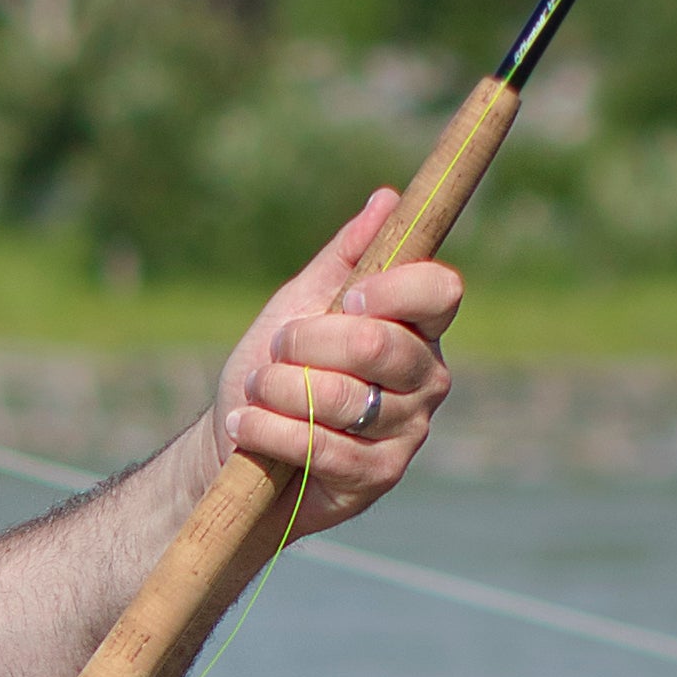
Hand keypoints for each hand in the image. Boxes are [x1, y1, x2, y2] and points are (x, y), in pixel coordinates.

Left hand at [215, 190, 461, 522]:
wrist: (236, 443)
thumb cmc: (273, 366)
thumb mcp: (299, 303)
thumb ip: (344, 256)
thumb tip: (387, 200)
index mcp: (416, 327)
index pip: (440, 292)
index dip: (391, 290)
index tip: (345, 299)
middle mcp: (426, 377)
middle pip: (379, 344)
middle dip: (307, 343)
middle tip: (278, 351)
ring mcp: (408, 430)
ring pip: (344, 396)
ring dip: (280, 388)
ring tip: (257, 390)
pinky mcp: (379, 475)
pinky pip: (324, 445)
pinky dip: (272, 430)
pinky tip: (246, 425)